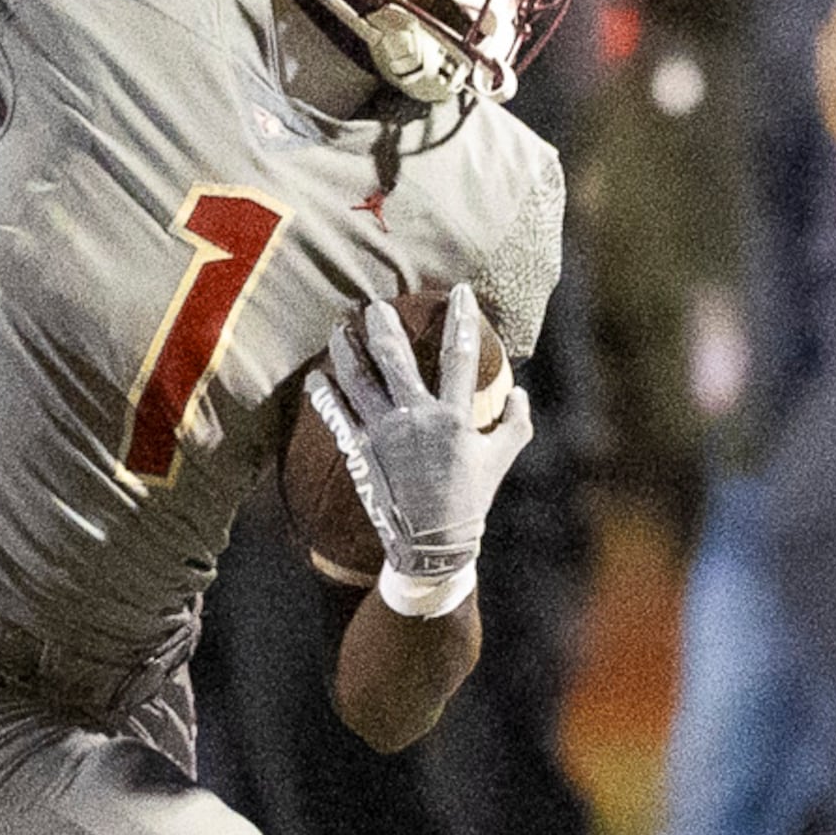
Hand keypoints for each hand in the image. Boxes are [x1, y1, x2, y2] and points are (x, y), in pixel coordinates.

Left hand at [302, 284, 533, 617]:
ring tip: (339, 327)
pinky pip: (337, 417)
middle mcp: (415, 418)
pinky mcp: (360, 452)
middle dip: (383, 324)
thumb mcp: (501, 459)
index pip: (460, 355)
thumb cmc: (470, 500)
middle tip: (374, 302)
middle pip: (395, 357)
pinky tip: (316, 377)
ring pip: (358, 380)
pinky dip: (324, 395)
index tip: (458, 291)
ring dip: (346, 349)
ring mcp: (383, 434)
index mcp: (453, 417)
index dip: (462, 319)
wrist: (431, 544)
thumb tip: (520, 391)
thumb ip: (515, 422)